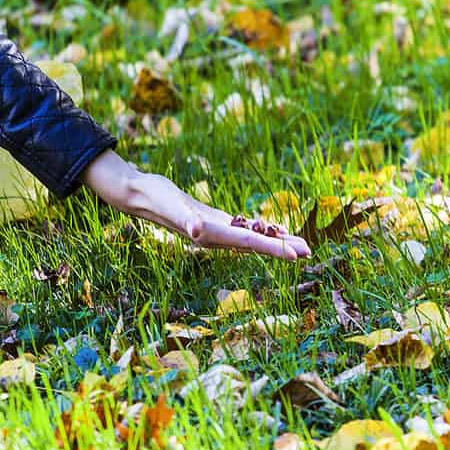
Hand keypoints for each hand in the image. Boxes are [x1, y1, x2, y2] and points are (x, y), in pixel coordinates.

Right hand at [81, 151, 310, 260]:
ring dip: (275, 241)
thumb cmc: (155, 198)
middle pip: (257, 244)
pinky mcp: (213, 219)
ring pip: (252, 237)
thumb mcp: (172, 207)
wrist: (139, 194)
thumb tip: (197, 230)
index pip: (251, 243)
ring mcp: (216, 229)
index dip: (274, 249)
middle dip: (283, 248)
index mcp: (212, 235)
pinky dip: (259, 229)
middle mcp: (216, 237)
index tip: (297, 255)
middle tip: (310, 251)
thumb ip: (185, 219)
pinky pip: (242, 227)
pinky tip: (272, 229)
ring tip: (298, 244)